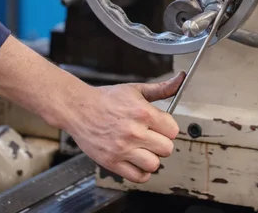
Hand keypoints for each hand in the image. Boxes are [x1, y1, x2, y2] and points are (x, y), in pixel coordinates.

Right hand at [61, 72, 184, 182]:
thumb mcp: (135, 90)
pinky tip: (137, 161)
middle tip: (153, 138)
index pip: (173, 130)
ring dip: (152, 158)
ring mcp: (122, 148)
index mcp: (142, 112)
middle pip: (167, 149)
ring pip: (154, 164)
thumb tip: (180, 79)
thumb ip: (161, 89)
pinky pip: (138, 176)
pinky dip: (141, 172)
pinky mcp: (111, 162)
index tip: (161, 127)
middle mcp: (134, 132)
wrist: (78, 108)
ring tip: (144, 150)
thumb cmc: (106, 99)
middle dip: (162, 143)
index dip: (169, 128)